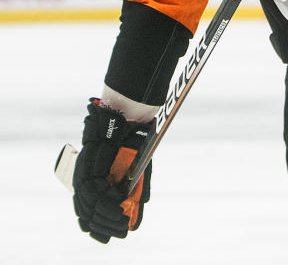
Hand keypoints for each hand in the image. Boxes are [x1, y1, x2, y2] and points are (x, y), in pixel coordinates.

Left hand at [73, 98, 151, 242]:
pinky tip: (119, 208)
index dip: (95, 224)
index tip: (108, 235)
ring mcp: (86, 171)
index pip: (86, 209)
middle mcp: (85, 176)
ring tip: (121, 223)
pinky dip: (107, 203)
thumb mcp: (137, 167)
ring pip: (88, 204)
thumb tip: (140, 209)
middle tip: (118, 233)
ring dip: (105, 217)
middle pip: (85, 211)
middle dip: (102, 226)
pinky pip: (94, 191)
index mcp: (93, 177)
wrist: (130, 115)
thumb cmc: (133, 138)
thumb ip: (137, 188)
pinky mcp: (91, 165)